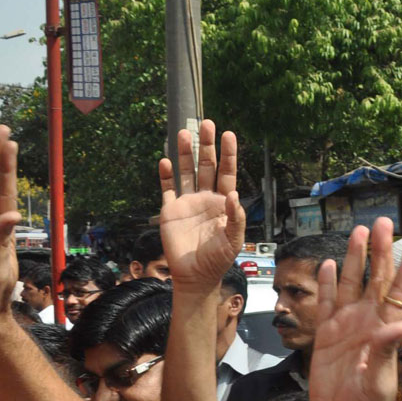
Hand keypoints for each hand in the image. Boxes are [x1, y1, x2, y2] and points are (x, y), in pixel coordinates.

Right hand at [158, 120, 245, 289]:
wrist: (195, 276)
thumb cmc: (218, 260)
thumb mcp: (233, 241)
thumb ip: (236, 218)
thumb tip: (234, 195)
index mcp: (223, 202)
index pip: (227, 173)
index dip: (228, 154)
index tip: (229, 134)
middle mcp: (205, 198)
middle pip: (206, 166)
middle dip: (206, 146)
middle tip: (206, 124)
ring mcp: (187, 203)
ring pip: (186, 172)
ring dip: (184, 154)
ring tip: (183, 134)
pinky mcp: (170, 211)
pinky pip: (167, 189)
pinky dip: (166, 175)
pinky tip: (165, 161)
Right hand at [305, 219, 401, 400]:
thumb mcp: (380, 381)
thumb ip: (387, 350)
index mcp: (384, 330)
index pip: (400, 290)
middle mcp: (367, 323)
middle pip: (376, 279)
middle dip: (380, 250)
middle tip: (382, 222)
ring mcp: (347, 328)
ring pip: (351, 285)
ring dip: (355, 259)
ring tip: (358, 233)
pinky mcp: (326, 338)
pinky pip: (326, 305)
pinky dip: (326, 285)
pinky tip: (326, 265)